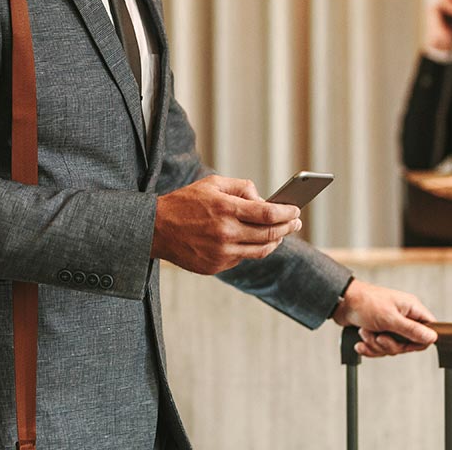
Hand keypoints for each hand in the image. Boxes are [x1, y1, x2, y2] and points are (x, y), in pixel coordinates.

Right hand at [152, 175, 302, 274]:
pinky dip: (251, 249)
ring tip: (280, 233)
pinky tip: (252, 240)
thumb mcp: (212, 184)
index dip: (287, 213)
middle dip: (288, 228)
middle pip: (269, 234)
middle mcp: (225, 234)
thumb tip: (263, 199)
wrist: (154, 229)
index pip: (268, 214)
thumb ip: (240, 187)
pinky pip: (242, 258)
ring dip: (274, 241)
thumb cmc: (184, 202)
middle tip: (296, 222)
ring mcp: (221, 253)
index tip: (296, 210)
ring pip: (260, 251)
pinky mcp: (215, 267)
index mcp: (225, 209)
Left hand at [331, 279, 437, 356]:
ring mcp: (390, 325)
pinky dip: (369, 347)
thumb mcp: (390, 318)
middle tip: (379, 337)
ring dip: (376, 345)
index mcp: (411, 308)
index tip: (405, 344)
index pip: (428, 329)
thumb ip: (412, 330)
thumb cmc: (365, 302)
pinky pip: (379, 348)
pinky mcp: (378, 331)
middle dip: (390, 345)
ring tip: (365, 333)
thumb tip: (432, 337)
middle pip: (408, 344)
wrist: (340, 302)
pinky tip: (360, 342)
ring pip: (392, 347)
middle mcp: (403, 317)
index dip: (419, 341)